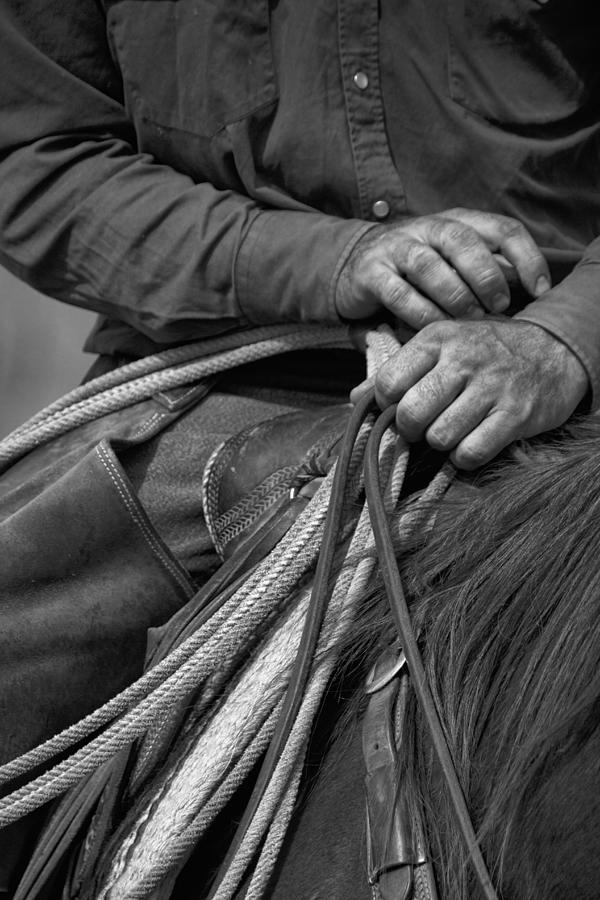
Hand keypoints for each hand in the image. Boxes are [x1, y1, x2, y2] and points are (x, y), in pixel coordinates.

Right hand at [336, 208, 550, 329]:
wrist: (351, 266)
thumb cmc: (415, 272)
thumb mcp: (452, 263)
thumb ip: (485, 271)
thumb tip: (529, 293)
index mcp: (456, 222)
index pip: (501, 229)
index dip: (527, 257)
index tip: (540, 290)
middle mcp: (427, 228)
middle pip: (462, 240)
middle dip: (487, 275)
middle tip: (500, 306)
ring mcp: (395, 247)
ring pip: (429, 265)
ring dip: (455, 295)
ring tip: (470, 319)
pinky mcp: (370, 272)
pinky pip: (399, 292)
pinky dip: (420, 312)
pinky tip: (436, 327)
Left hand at [351, 319, 588, 469]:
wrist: (553, 352)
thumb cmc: (484, 352)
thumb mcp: (441, 347)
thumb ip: (398, 370)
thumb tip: (355, 398)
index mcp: (438, 338)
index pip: (388, 382)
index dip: (387, 404)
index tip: (401, 405)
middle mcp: (463, 360)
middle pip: (411, 413)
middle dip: (410, 429)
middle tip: (422, 426)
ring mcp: (491, 388)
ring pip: (439, 437)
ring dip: (440, 443)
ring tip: (451, 431)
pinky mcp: (515, 415)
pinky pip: (471, 452)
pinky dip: (465, 457)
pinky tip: (470, 443)